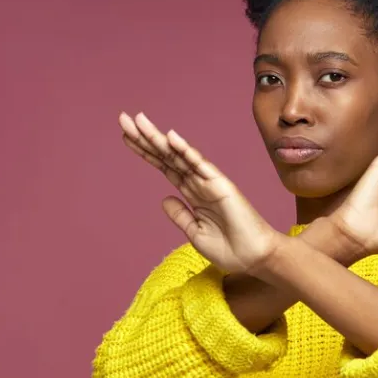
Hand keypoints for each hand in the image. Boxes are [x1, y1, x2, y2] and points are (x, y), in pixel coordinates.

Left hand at [119, 112, 282, 273]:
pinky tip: (171, 137)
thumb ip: (180, 215)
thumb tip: (164, 198)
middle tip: (123, 119)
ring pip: (179, 155)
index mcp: (192, 194)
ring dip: (158, 138)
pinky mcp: (221, 186)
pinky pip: (201, 165)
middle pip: (167, 156)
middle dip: (145, 138)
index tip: (126, 137)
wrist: (254, 259)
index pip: (164, 167)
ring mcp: (209, 182)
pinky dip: (186, 150)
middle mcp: (198, 183)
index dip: (146, 152)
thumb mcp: (195, 233)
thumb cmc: (230, 249)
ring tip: (138, 121)